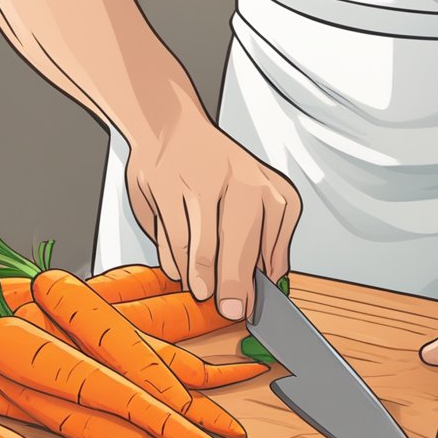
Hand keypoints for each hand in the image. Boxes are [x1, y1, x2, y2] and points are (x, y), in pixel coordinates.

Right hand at [124, 113, 300, 319]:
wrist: (171, 127)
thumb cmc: (218, 173)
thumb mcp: (257, 199)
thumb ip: (266, 242)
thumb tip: (269, 284)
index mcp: (270, 189)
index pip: (271, 247)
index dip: (258, 284)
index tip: (248, 308)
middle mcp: (241, 180)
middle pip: (239, 247)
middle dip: (232, 286)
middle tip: (228, 309)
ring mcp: (200, 180)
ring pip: (200, 249)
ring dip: (200, 278)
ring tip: (201, 288)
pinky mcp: (165, 184)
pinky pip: (172, 239)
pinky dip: (176, 262)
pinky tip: (180, 268)